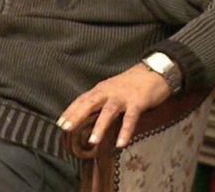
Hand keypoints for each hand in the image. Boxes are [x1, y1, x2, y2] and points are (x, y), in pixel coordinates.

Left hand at [57, 63, 172, 147]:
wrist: (155, 71)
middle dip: (77, 116)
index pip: (82, 100)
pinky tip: (121, 143)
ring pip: (108, 112)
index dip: (71, 111)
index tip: (60, 123)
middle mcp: (109, 92)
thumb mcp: (112, 89)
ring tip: (92, 141)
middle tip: (66, 129)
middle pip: (89, 104)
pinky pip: (130, 118)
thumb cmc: (132, 83)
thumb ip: (100, 100)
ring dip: (100, 127)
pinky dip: (125, 131)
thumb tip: (86, 116)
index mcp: (101, 89)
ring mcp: (123, 97)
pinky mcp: (138, 102)